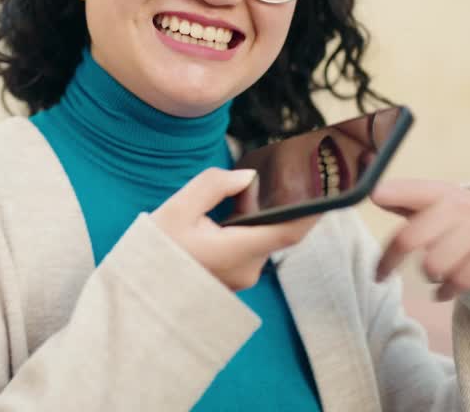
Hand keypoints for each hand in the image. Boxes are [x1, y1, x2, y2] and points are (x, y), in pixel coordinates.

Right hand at [152, 167, 320, 290]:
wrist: (138, 292)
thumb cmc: (155, 251)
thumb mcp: (178, 209)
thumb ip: (215, 185)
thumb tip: (248, 177)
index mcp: (238, 250)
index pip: (290, 231)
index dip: (313, 213)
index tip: (331, 195)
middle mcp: (247, 269)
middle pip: (274, 231)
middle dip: (271, 206)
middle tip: (257, 182)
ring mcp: (240, 279)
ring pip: (260, 240)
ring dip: (254, 220)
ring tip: (232, 199)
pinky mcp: (232, 281)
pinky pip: (248, 251)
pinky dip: (245, 232)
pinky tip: (223, 220)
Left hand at [371, 178, 469, 300]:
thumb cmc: (461, 218)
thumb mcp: (437, 203)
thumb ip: (406, 200)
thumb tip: (375, 195)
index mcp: (440, 192)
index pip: (414, 191)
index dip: (394, 193)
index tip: (374, 196)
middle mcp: (461, 207)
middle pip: (413, 237)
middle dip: (389, 261)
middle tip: (379, 276)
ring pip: (435, 264)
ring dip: (427, 274)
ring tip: (430, 273)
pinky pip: (461, 281)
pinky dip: (445, 291)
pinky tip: (441, 292)